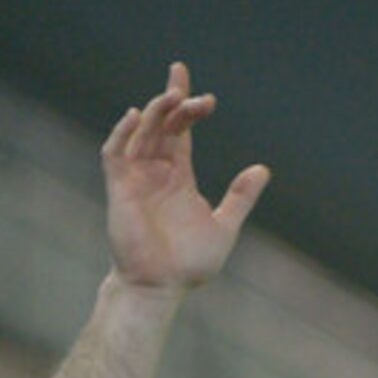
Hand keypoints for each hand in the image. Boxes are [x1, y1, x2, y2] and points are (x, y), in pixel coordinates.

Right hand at [100, 64, 266, 293]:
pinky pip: (115, 153)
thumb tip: (262, 169)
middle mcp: (156, 172)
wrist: (161, 287)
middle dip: (175, 102)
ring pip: (141, 132)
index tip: (201, 91)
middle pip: (163, 124)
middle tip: (191, 90)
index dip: (187, 106)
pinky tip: (137, 115)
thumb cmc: (189, 264)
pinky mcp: (119, 189)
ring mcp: (136, 179)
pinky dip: (122, 132)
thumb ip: (241, 198)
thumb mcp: (224, 226)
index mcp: (179, 177)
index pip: (181, 131)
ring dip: (156, 112)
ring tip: (172, 96)